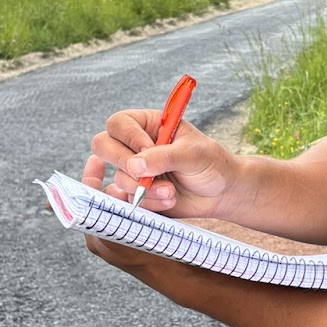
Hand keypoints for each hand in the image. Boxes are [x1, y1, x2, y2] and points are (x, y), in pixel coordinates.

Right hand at [84, 108, 242, 219]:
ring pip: (119, 178)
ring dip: (144, 188)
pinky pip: (129, 199)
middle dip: (124, 163)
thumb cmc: (211, 164)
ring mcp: (134, 171)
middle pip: (103, 146)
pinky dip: (149, 203)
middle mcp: (135, 146)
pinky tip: (170, 199)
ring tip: (171, 191)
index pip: (118, 123)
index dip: (128, 137)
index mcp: (147, 125)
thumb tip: (135, 166)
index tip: (148, 149)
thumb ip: (163, 156)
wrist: (222, 193)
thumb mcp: (192, 153)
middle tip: (146, 175)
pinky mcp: (137, 193)